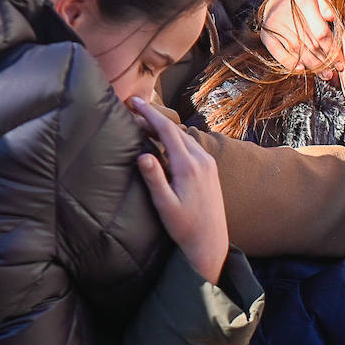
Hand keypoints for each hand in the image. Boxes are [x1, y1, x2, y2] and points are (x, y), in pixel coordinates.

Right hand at [129, 96, 228, 284]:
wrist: (211, 243)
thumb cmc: (185, 228)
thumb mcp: (165, 206)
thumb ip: (155, 180)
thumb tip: (142, 155)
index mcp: (189, 166)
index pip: (167, 130)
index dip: (150, 114)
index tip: (134, 102)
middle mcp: (202, 160)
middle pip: (175, 130)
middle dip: (154, 118)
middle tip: (133, 109)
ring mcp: (208, 164)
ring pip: (184, 137)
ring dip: (164, 129)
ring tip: (143, 124)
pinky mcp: (210, 169)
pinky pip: (190, 146)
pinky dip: (175, 139)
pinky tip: (163, 142)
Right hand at [257, 0, 337, 75]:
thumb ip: (327, 3)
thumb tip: (332, 17)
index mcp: (305, 2)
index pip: (322, 33)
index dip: (333, 51)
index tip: (341, 62)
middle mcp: (289, 16)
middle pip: (311, 45)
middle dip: (325, 62)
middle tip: (334, 72)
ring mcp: (276, 27)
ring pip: (298, 52)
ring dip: (312, 66)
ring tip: (324, 75)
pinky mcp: (268, 36)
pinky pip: (279, 53)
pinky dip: (289, 63)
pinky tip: (301, 70)